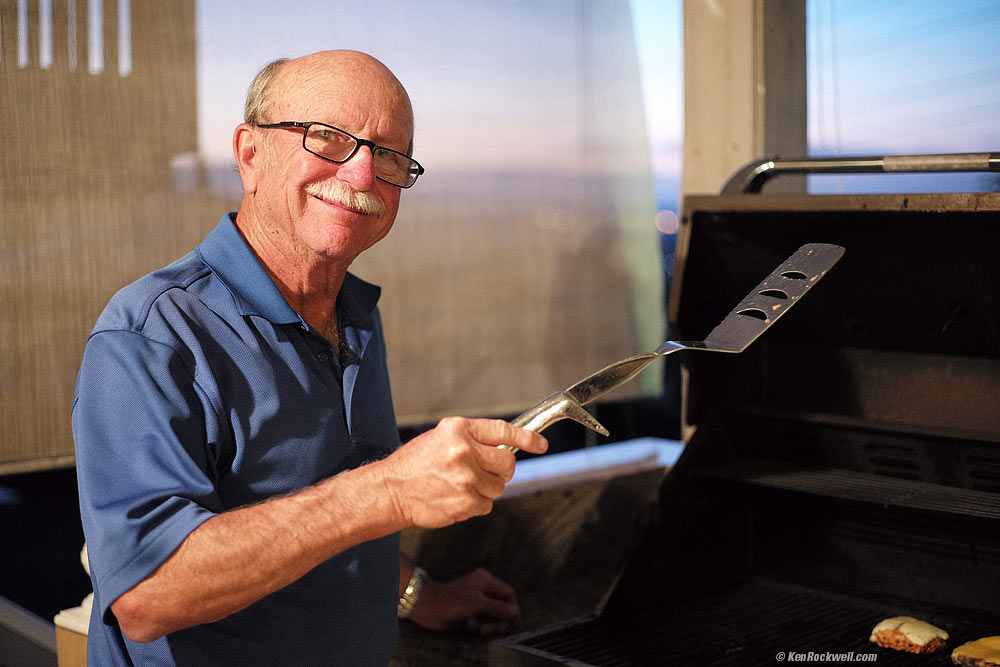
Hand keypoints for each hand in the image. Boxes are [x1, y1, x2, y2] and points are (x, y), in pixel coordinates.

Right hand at [380, 418, 546, 528]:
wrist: (390, 491)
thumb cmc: (414, 463)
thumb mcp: (442, 437)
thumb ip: (473, 438)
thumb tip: (506, 445)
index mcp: (459, 430)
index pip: (503, 430)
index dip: (527, 438)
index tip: (541, 444)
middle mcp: (465, 451)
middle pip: (508, 462)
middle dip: (501, 469)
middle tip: (484, 471)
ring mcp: (466, 479)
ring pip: (499, 486)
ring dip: (486, 487)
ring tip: (461, 484)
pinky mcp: (466, 502)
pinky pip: (487, 504)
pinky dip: (476, 503)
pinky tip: (456, 497)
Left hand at [408, 568, 520, 635]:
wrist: (428, 607)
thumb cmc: (453, 601)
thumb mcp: (478, 604)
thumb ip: (499, 608)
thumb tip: (516, 612)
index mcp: (486, 581)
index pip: (508, 593)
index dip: (512, 607)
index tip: (513, 621)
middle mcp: (483, 589)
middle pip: (501, 606)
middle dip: (499, 619)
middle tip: (495, 630)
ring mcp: (475, 600)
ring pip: (491, 615)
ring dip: (487, 624)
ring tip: (479, 629)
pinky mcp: (469, 611)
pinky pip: (481, 620)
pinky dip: (478, 625)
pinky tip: (469, 627)